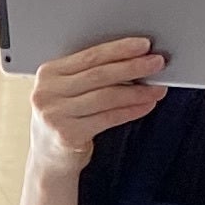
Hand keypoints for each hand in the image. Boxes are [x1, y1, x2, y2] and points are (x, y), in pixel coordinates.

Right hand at [27, 36, 168, 172]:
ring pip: (106, 97)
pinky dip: (130, 110)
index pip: (89, 56)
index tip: (144, 45)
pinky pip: (108, 118)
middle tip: (157, 63)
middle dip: (132, 66)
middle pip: (98, 74)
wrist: (48, 160)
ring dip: (137, 91)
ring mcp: (55, 115)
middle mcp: (46, 93)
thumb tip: (135, 60)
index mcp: (47, 74)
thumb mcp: (68, 92)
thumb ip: (90, 75)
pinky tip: (146, 105)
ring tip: (157, 88)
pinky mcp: (67, 135)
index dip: (119, 49)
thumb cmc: (65, 119)